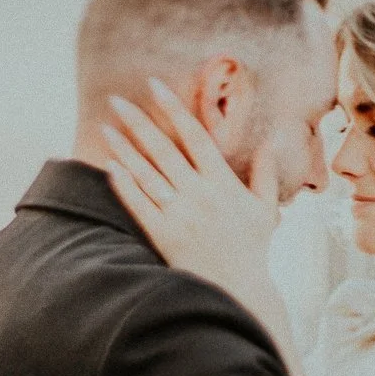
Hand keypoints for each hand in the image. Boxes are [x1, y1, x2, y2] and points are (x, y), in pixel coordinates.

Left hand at [103, 80, 333, 375]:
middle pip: (163, 149)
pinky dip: (125, 185)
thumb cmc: (252, 250)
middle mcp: (199, 194)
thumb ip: (265, 177)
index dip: (174, 109)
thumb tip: (268, 146)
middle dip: (139, 121)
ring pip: (147, 173)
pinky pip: (140, 205)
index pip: (195, 136)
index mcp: (223, 183)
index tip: (155, 85)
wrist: (237, 289)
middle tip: (117, 99)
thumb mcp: (266, 211)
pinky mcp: (163, 235)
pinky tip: (110, 166)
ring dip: (124, 149)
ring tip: (106, 127)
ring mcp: (179, 214)